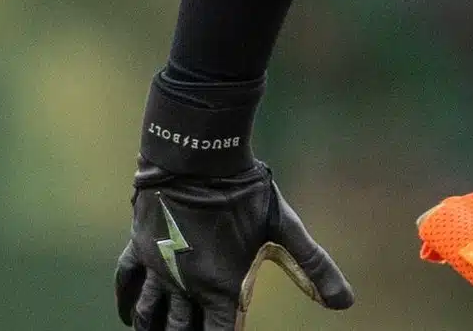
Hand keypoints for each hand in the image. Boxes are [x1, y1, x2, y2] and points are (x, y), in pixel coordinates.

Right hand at [116, 161, 352, 330]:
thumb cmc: (245, 193)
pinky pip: (127, 284)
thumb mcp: (284, 229)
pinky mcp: (139, 248)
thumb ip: (314, 267)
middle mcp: (186, 285)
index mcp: (222, 286)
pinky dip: (126, 304)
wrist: (198, 159)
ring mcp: (159, 269)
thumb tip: (346, 301)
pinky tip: (128, 316)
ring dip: (154, 330)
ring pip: (150, 315)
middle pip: (181, 330)